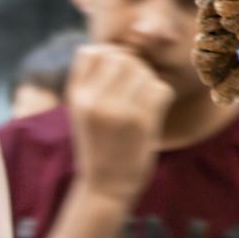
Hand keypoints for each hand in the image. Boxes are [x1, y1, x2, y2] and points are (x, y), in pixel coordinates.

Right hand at [66, 44, 174, 202]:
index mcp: (75, 96)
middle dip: (134, 67)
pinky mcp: (141, 122)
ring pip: (144, 72)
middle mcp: (92, 100)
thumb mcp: (82, 113)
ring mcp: (117, 110)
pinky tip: (155, 110)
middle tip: (136, 89)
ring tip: (144, 101)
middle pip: (122, 57)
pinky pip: (160, 89)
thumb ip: (93, 83)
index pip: (91, 51)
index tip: (117, 73)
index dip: (109, 55)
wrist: (105, 186)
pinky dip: (162, 96)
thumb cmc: (98, 145)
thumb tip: (121, 51)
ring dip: (149, 82)